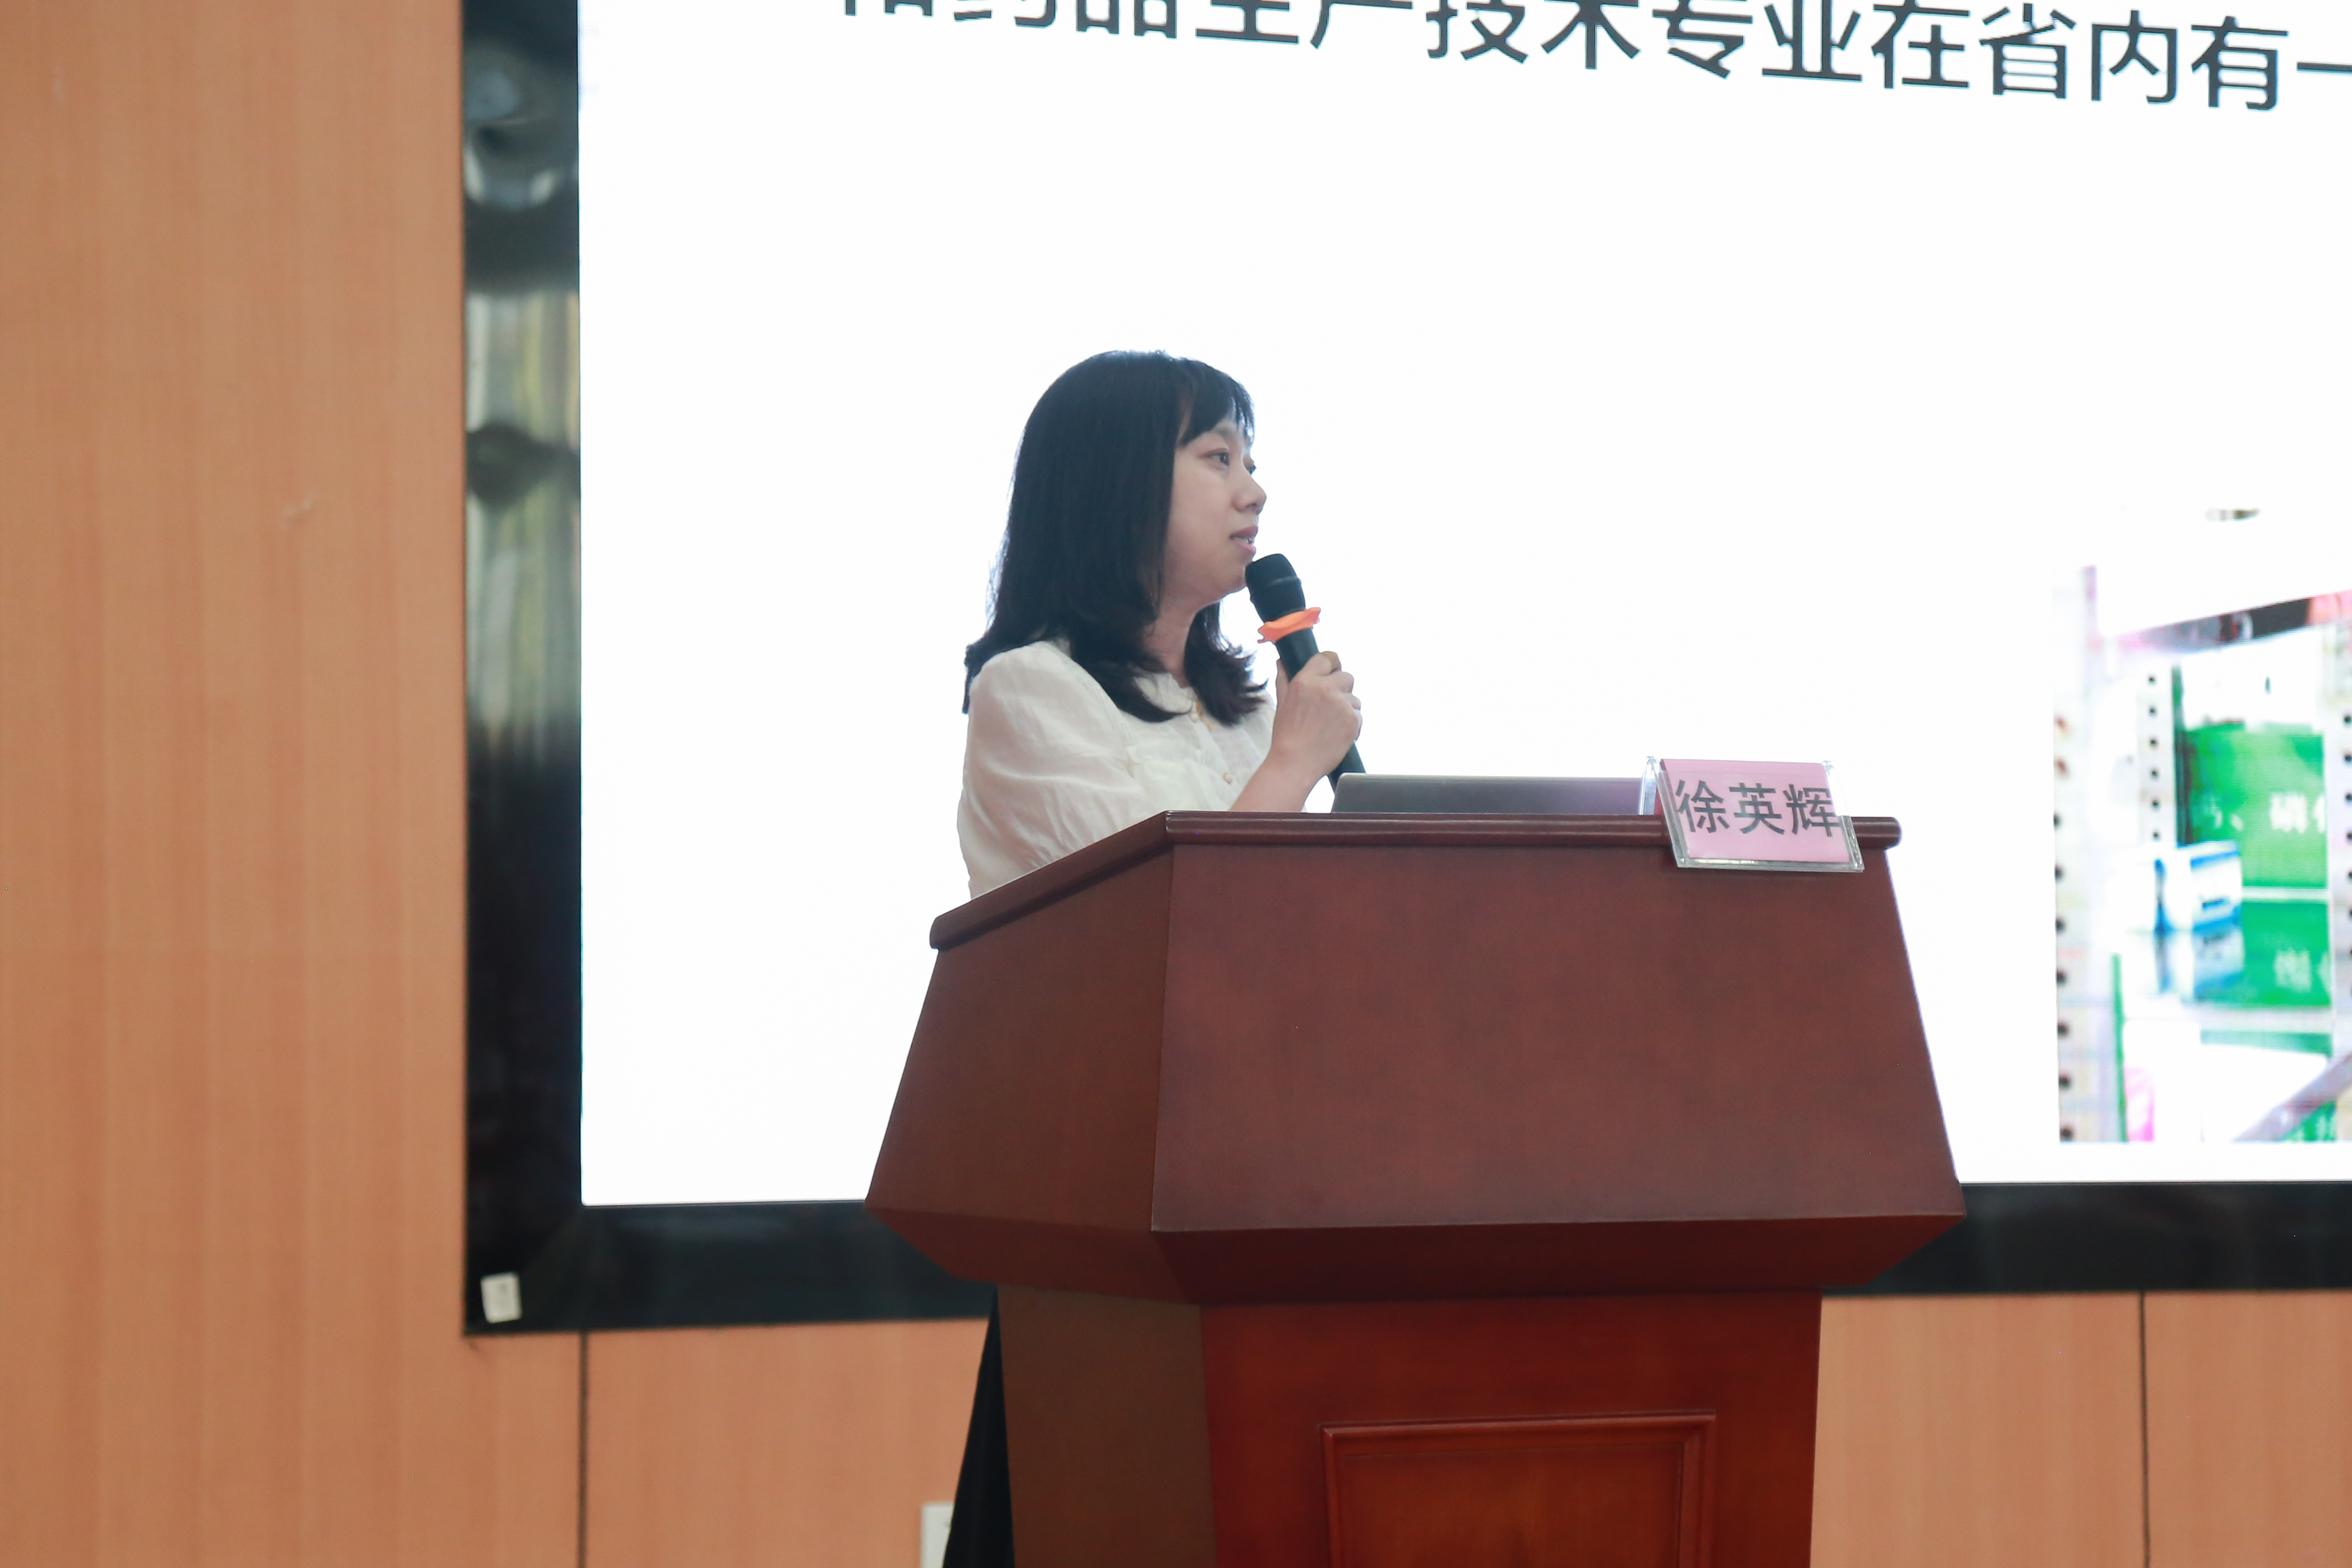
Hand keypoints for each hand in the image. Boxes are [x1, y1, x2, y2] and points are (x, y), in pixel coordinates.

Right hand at [1269, 650, 1360, 775]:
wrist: (1295, 763)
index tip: (1332, 673)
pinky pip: (1359, 716)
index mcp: (1305, 681)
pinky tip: (1337, 735)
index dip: (1332, 665)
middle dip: (1342, 689)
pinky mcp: (1353, 720)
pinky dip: (1352, 725)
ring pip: (1354, 699)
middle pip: (1347, 677)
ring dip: (1347, 709)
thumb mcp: (1282, 703)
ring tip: (1330, 726)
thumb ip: (1284, 679)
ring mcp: (1341, 704)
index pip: (1328, 658)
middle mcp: (1325, 688)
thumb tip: (1282, 661)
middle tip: (1330, 706)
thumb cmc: (1286, 735)